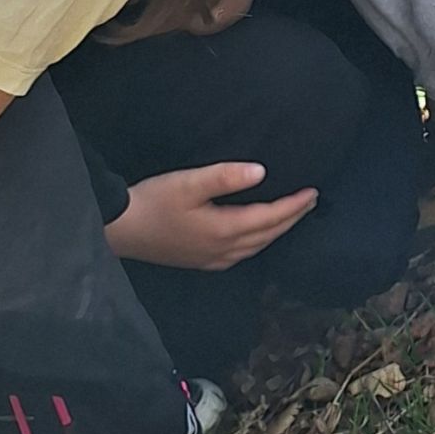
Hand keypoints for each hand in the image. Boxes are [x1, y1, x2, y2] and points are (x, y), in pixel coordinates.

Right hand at [108, 164, 316, 269]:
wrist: (120, 230)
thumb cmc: (154, 202)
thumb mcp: (189, 183)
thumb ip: (226, 177)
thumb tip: (262, 172)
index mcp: (224, 229)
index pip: (270, 217)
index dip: (294, 205)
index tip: (313, 192)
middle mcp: (224, 250)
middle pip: (268, 235)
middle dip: (292, 218)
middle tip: (312, 201)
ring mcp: (212, 259)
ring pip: (257, 247)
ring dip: (277, 231)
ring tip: (292, 215)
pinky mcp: (201, 261)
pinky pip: (242, 254)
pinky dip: (259, 242)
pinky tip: (258, 236)